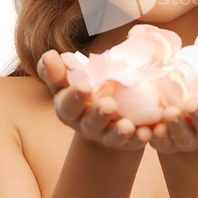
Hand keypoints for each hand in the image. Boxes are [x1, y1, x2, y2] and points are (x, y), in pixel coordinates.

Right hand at [37, 50, 151, 150]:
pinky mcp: (124, 141)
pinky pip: (132, 142)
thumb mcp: (71, 77)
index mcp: (68, 105)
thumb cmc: (86, 86)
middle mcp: (83, 123)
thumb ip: (59, 68)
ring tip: (127, 126)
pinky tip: (147, 132)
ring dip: (118, 131)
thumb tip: (49, 55)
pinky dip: (139, 138)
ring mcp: (104, 134)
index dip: (73, 95)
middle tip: (108, 104)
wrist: (106, 112)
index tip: (84, 86)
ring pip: (110, 135)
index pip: (66, 101)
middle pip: (88, 121)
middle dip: (97, 113)